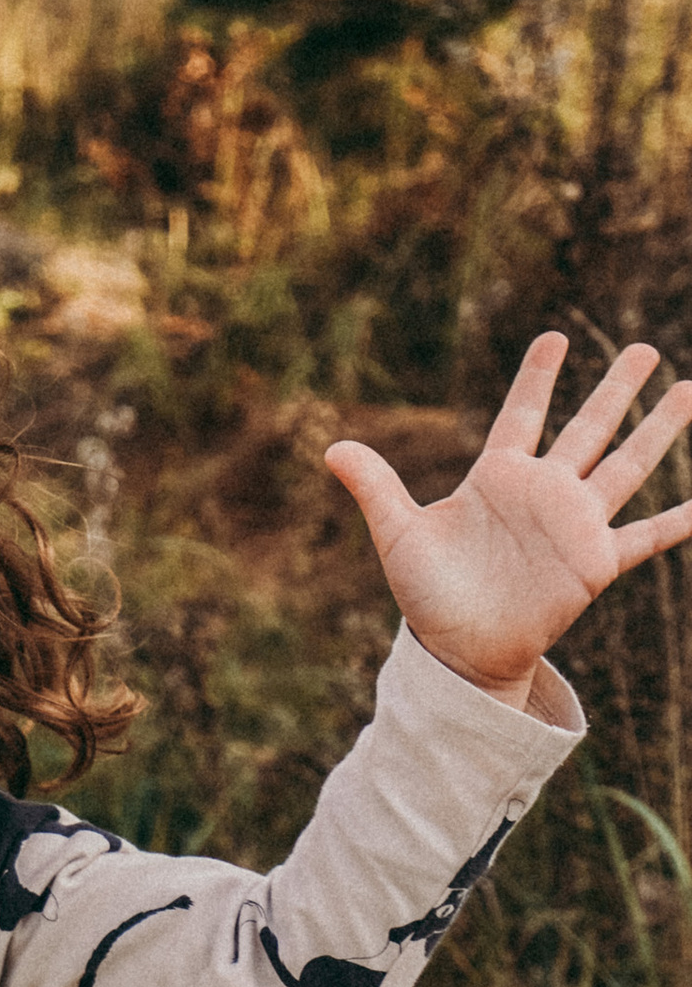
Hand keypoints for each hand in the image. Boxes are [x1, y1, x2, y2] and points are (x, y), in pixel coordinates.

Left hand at [326, 336, 691, 706]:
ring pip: (625, 466)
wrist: (458, 649)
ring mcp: (574, 525)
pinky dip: (675, 522)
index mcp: (498, 477)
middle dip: (616, 388)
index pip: (523, 414)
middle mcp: (543, 492)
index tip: (555, 336)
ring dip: (657, 430)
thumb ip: (375, 487)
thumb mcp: (398, 534)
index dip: (538, 377)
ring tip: (688, 390)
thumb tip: (330, 448)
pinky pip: (644, 537)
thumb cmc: (427, 594)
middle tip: (646, 348)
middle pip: (588, 427)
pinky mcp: (595, 562)